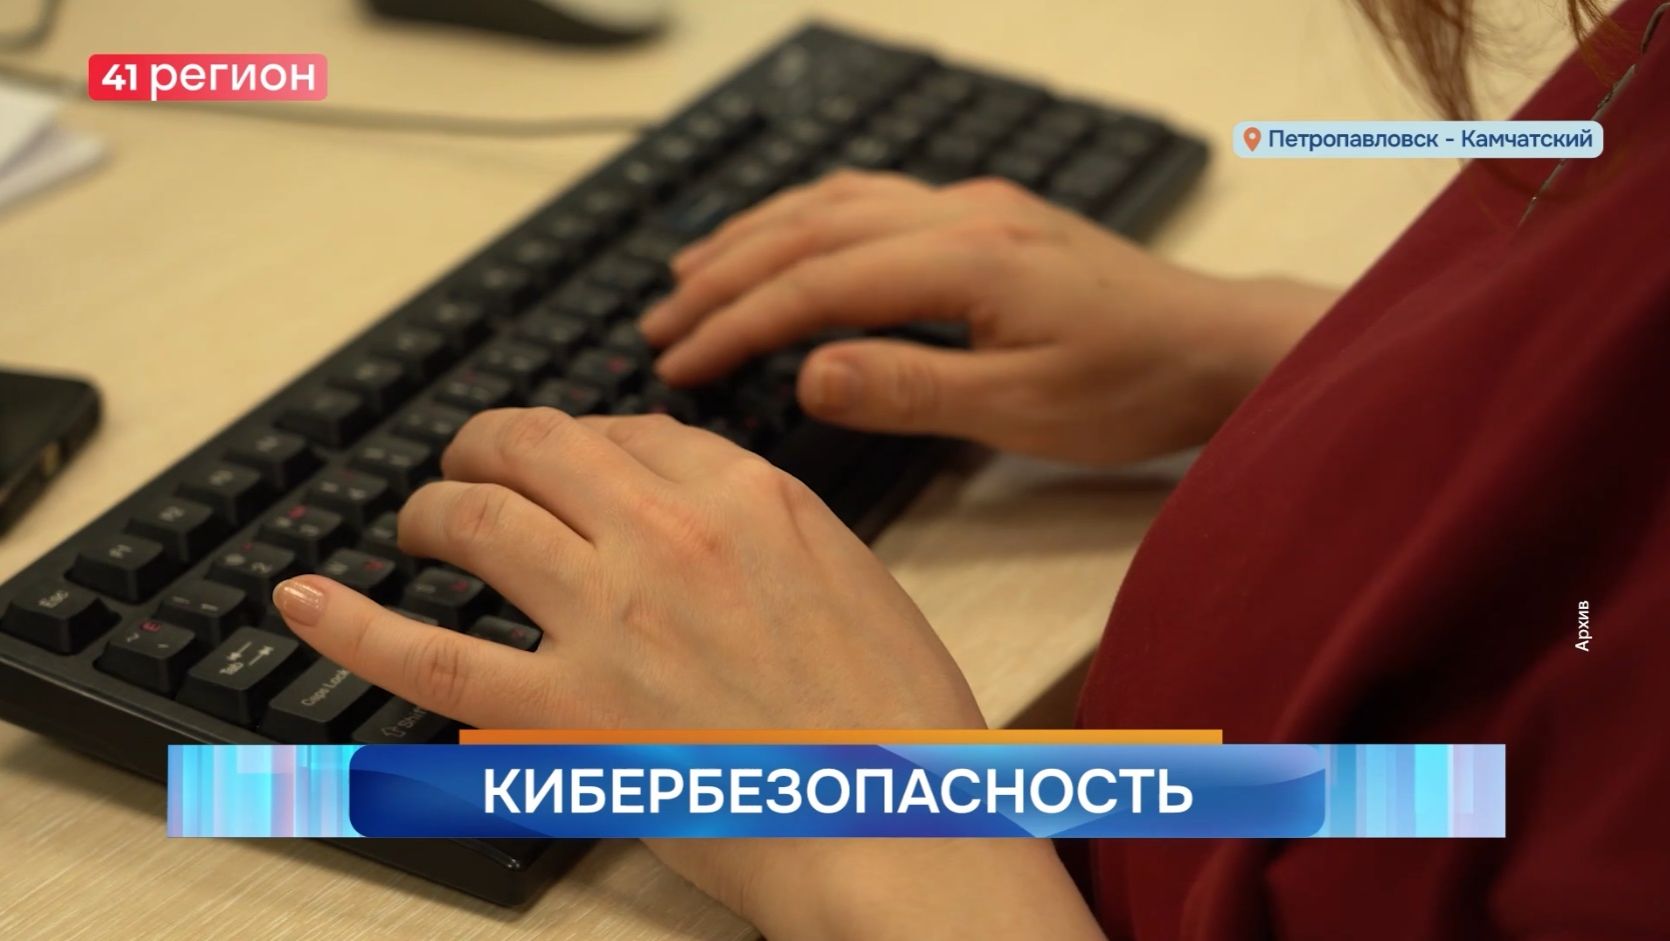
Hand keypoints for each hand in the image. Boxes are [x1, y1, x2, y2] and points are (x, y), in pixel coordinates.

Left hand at [273, 408, 1081, 936]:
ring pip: (476, 521)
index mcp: (750, 495)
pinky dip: (354, 623)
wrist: (897, 825)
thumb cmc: (897, 722)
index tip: (570, 468)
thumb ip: (768, 532)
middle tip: (473, 466)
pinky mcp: (560, 712)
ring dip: (433, 511)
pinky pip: (429, 658)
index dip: (584, 446)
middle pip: (538, 447)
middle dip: (490, 446)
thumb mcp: (855, 580)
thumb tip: (701, 519)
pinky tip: (306, 599)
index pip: (630, 432)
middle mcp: (667, 533)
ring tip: (421, 525)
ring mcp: (606, 618)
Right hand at [642, 170, 1334, 466]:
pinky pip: (871, 198)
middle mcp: (962, 214)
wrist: (1218, 346)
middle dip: (725, 276)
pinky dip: (807, 217)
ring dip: (755, 235)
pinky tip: (784, 236)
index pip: (818, 284)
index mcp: (967, 259)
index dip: (737, 325)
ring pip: (836, 201)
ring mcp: (974, 206)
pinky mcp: (985, 216)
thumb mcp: (1025, 409)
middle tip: (657, 325)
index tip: (677, 363)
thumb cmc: (1134, 386)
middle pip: (811, 229)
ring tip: (689, 275)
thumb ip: (913, 389)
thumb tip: (808, 373)